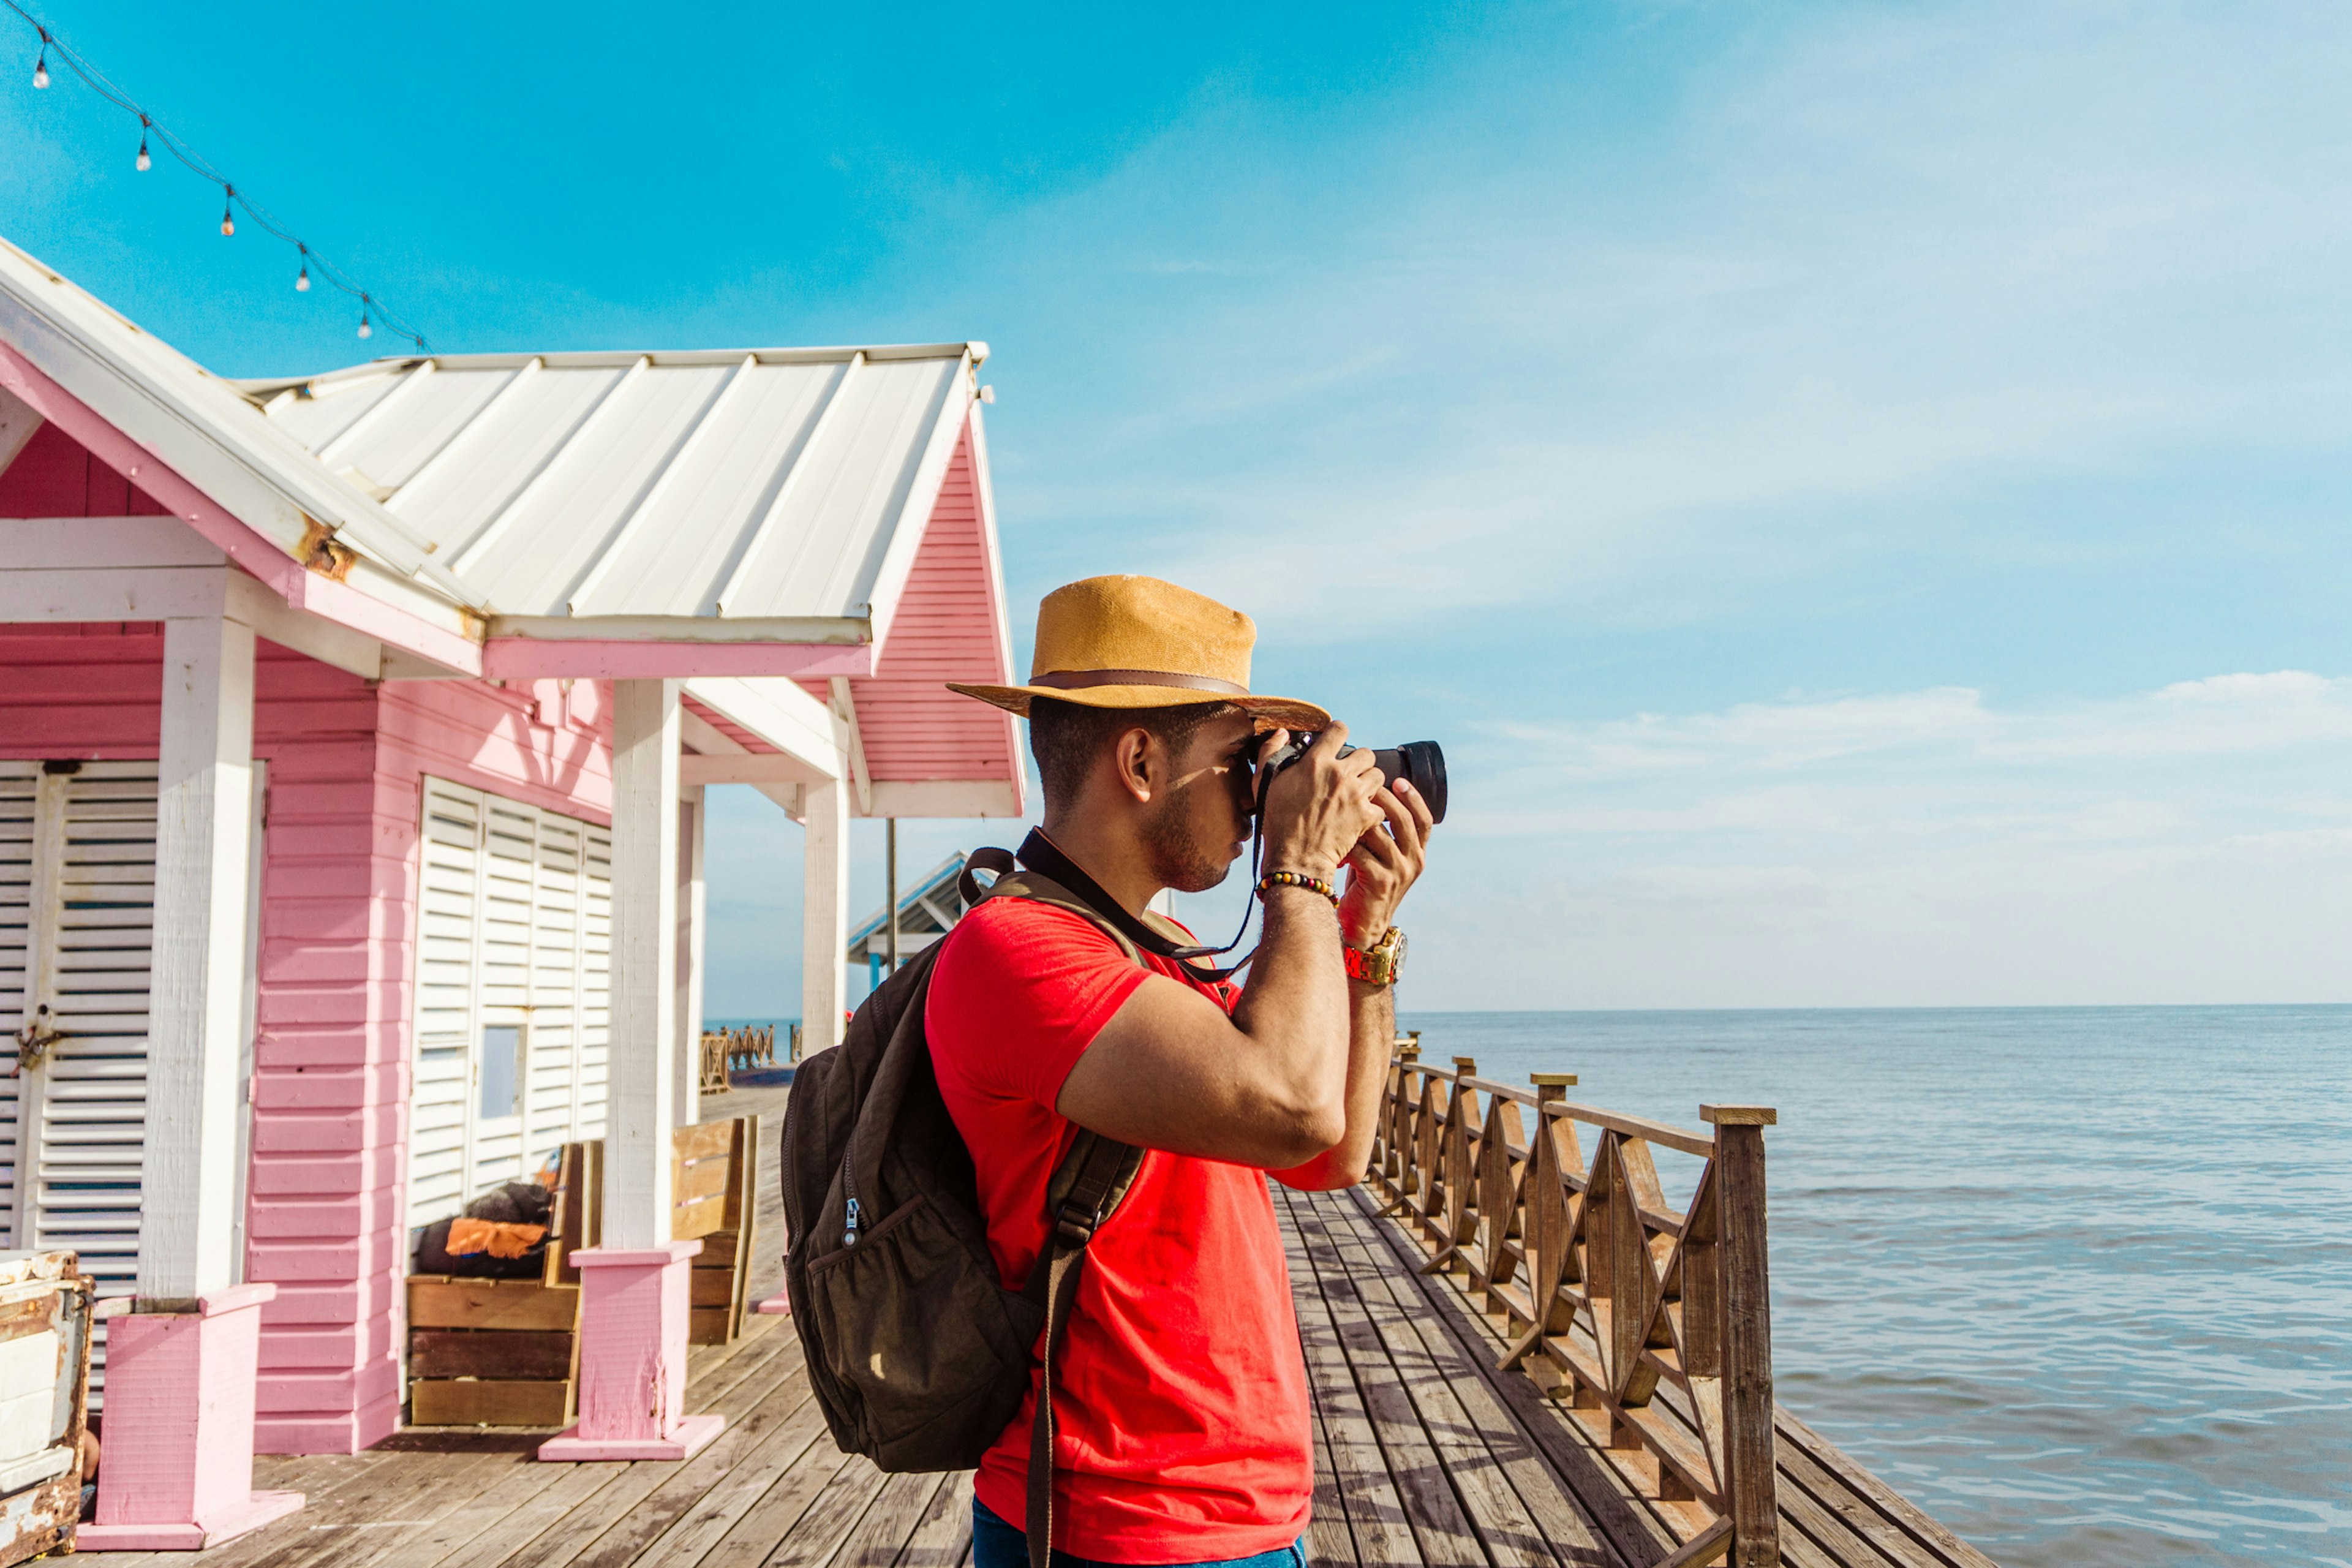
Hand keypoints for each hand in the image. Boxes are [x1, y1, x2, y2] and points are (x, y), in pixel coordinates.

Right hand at [1258, 723, 1383, 880]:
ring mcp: (1355, 795)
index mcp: (1316, 761)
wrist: (1295, 858)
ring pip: (1378, 776)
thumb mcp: (1265, 782)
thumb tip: (1283, 733)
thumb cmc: (1276, 821)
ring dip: (1369, 784)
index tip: (1337, 743)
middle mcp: (1339, 774)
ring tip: (1357, 794)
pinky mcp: (1366, 816)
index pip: (1340, 729)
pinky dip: (1374, 811)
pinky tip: (1361, 816)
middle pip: (1366, 753)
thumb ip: (1271, 751)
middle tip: (1349, 775)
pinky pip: (1381, 805)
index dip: (1339, 734)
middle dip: (1359, 763)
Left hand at [1338, 775, 1433, 949]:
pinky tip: (1335, 844)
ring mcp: (1399, 872)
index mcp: (1418, 854)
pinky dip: (1347, 845)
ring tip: (1341, 813)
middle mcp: (1414, 862)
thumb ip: (1386, 835)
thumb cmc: (1367, 885)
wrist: (1364, 927)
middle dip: (1383, 799)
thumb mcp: (1384, 859)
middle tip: (1364, 787)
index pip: (1424, 820)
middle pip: (1403, 820)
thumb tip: (1372, 797)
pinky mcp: (1380, 882)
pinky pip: (1362, 852)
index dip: (1414, 798)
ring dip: (1358, 822)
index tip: (1398, 780)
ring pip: (1379, 833)